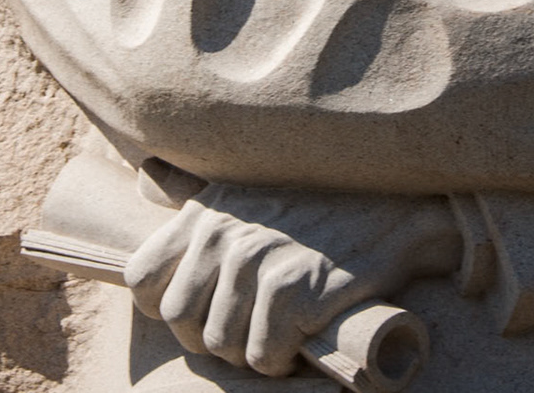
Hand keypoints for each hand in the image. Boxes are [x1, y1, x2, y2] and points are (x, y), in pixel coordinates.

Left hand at [122, 184, 457, 376]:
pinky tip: (297, 344)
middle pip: (179, 320)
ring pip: (221, 344)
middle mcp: (223, 234)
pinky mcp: (294, 291)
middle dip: (208, 338)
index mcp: (203, 214)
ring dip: (247, 354)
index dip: (165, 309)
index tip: (201, 313)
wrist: (390, 213)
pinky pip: (262, 356)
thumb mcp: (242, 189)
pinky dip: (278, 362)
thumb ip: (191, 190)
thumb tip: (146, 172)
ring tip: (274, 337)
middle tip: (244, 333)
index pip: (143, 279)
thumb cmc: (314, 208)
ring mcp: (258, 262)